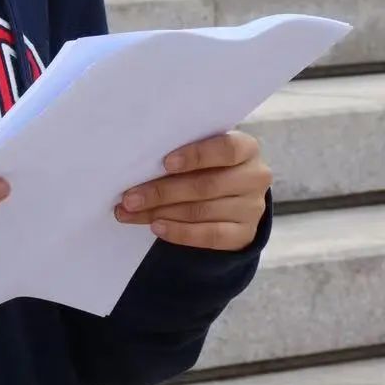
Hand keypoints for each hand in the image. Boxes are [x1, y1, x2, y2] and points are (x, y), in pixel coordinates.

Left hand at [114, 131, 270, 250]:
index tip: (164, 163)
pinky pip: (210, 236)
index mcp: (247, 148)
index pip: (226, 149)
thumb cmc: (210, 165)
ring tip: (131, 213)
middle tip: (129, 197)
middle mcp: (255, 177)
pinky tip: (157, 227)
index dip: (196, 156)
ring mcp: (253, 208)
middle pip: (206, 185)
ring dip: (161, 213)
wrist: (234, 196)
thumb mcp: (205, 152)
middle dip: (162, 192)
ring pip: (202, 211)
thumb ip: (183, 153)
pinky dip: (180, 232)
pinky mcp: (245, 234)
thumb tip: (139, 164)